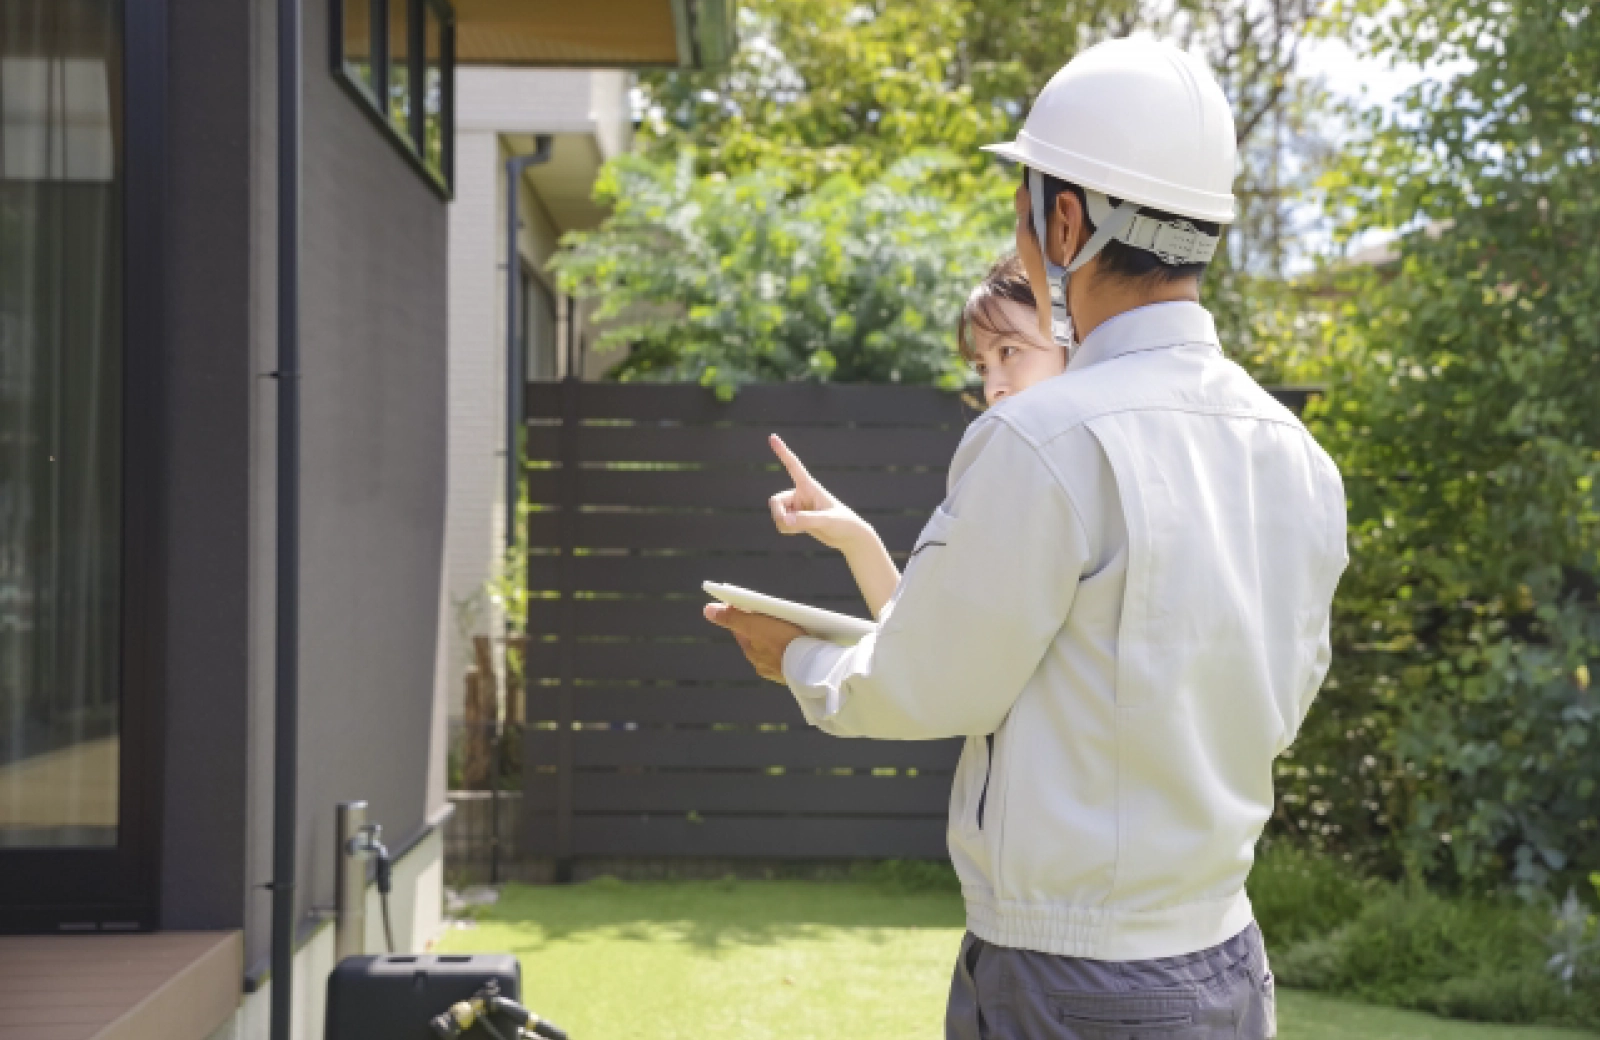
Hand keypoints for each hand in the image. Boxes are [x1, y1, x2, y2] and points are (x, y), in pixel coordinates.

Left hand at [703, 603, 805, 683]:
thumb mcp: (756, 625)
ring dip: (779, 638)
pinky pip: (792, 657)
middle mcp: (763, 665)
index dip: (744, 615)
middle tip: (772, 613)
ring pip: (775, 650)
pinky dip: (793, 649)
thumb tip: (707, 610)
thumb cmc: (784, 643)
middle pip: (758, 640)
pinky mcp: (797, 673)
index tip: (749, 604)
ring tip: (790, 625)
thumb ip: (733, 618)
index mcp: (752, 654)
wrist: (815, 667)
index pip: (742, 631)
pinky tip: (802, 642)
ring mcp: (780, 671)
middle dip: (762, 627)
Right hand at [768, 434, 871, 550]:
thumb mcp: (826, 521)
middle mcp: (800, 494)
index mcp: (809, 486)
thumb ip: (806, 521)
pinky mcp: (796, 519)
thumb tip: (785, 521)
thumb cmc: (843, 523)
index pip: (793, 466)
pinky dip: (786, 529)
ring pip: (777, 514)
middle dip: (778, 514)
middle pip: (775, 501)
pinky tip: (799, 531)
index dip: (782, 452)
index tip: (772, 437)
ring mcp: (797, 507)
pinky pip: (781, 523)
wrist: (849, 537)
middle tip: (786, 523)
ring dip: (784, 524)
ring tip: (800, 529)